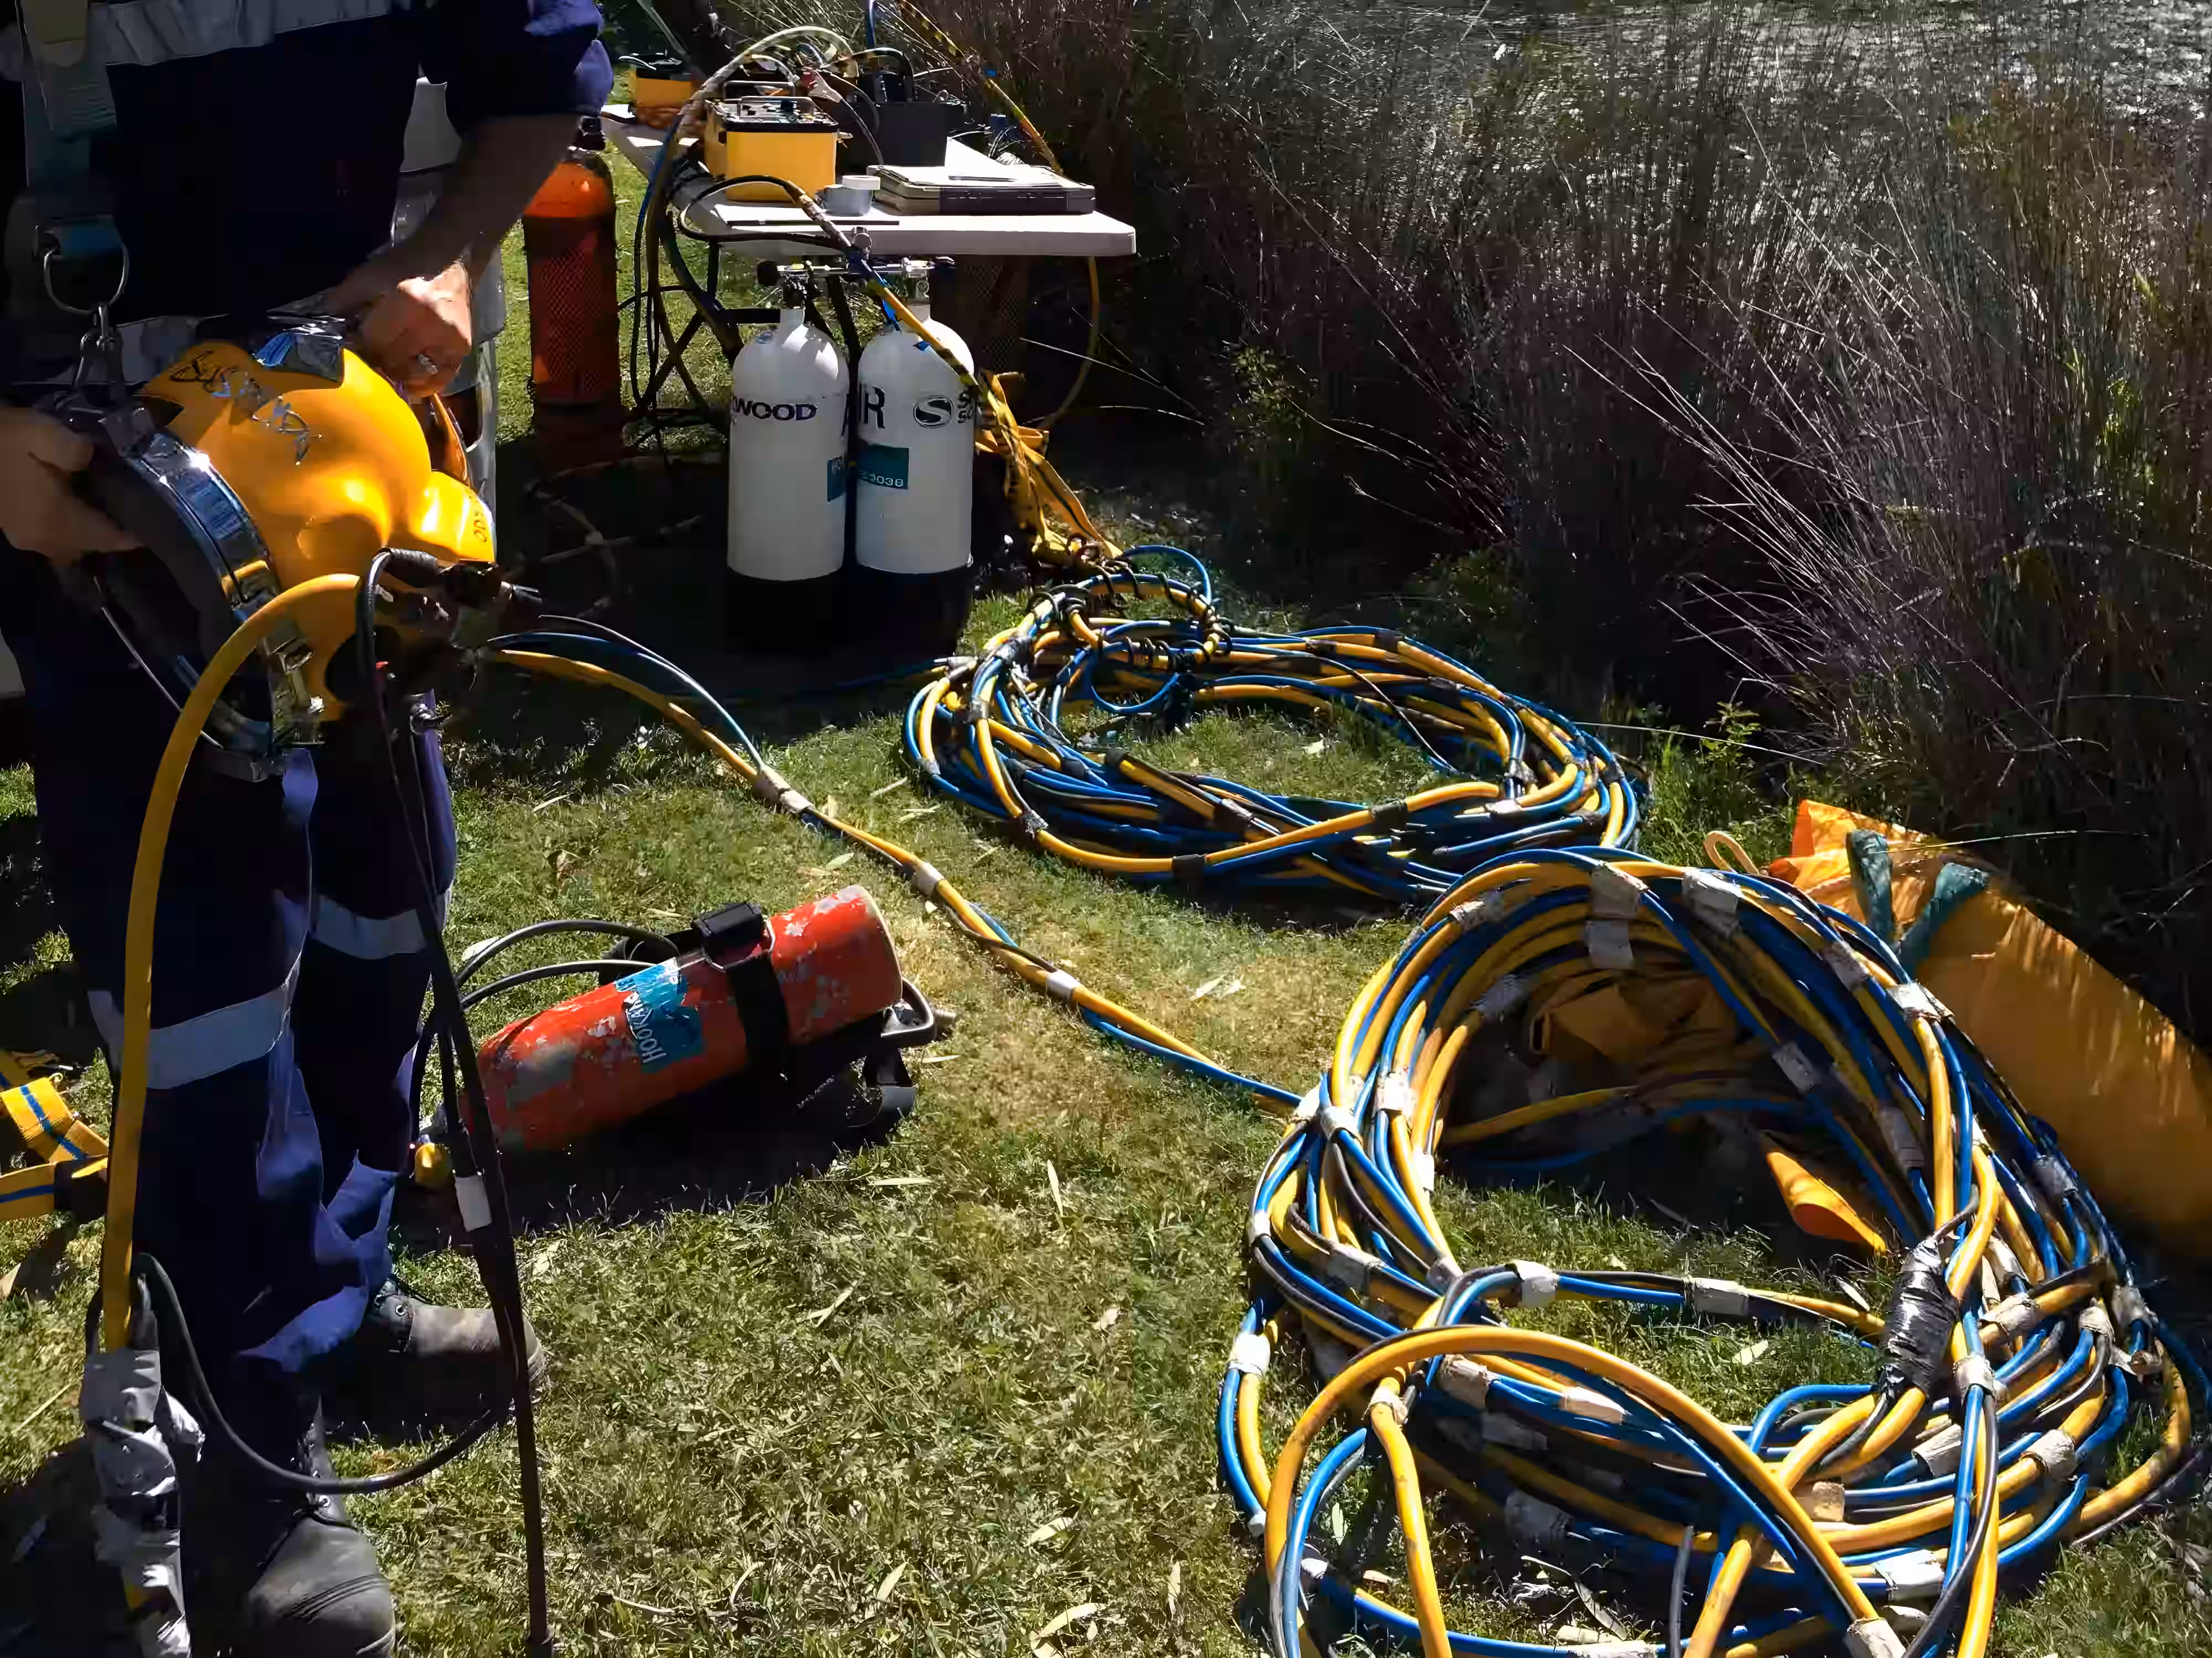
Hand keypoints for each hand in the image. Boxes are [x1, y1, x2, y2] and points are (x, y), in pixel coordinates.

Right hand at [0, 407, 138, 562]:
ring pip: (73, 544)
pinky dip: (72, 525)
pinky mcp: (14, 529)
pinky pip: (55, 536)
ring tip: (110, 502)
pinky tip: (79, 500)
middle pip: (93, 545)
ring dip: (92, 529)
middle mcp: (43, 541)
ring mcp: (25, 538)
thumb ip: (75, 449)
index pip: (111, 539)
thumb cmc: (0, 438)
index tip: (158, 515)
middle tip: (135, 504)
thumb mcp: (40, 433)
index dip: (137, 532)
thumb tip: (95, 460)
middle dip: (115, 531)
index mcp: (57, 523)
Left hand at [325, 256, 473, 397]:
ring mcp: (449, 338)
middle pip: (393, 359)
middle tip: (367, 357)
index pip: (375, 341)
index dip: (359, 346)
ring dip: (397, 373)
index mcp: (406, 302)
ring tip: (386, 369)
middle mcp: (430, 324)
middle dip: (376, 360)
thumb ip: (344, 299)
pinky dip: (426, 384)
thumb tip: (321, 326)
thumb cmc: (407, 263)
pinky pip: (443, 376)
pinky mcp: (462, 347)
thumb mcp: (370, 274)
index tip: (353, 345)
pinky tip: (412, 387)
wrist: (451, 258)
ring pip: (415, 371)